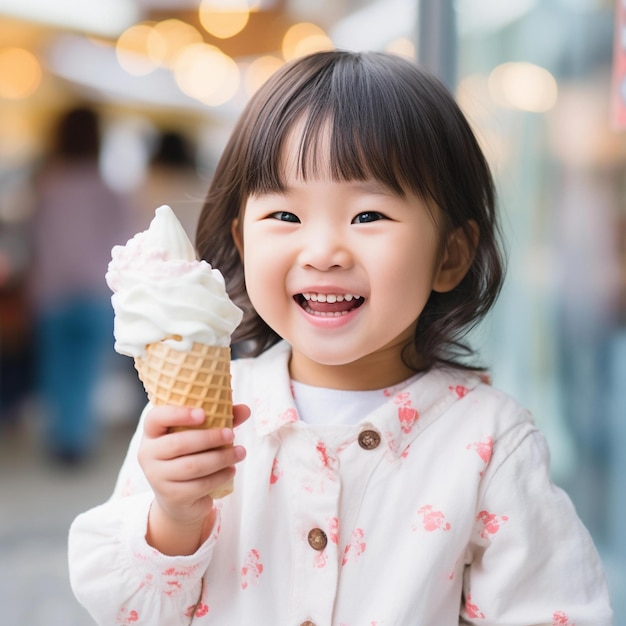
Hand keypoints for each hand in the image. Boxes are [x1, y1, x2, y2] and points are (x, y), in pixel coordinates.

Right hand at [138, 403, 248, 554]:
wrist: (178, 499)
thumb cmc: (190, 456)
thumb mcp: (200, 434)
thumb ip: (221, 419)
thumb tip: (245, 409)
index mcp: (153, 433)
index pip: (155, 418)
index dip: (177, 414)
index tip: (203, 413)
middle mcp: (148, 454)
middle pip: (178, 444)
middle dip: (209, 438)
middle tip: (232, 434)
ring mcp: (157, 477)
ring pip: (191, 466)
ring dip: (220, 458)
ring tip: (240, 452)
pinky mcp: (171, 497)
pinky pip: (199, 485)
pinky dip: (219, 476)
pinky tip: (231, 470)